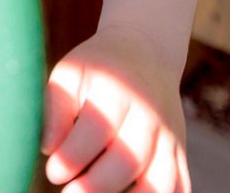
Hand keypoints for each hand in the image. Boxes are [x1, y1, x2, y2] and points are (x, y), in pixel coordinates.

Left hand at [41, 28, 190, 192]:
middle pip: (129, 160)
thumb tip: (48, 150)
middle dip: (96, 186)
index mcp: (117, 89)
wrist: (146, 51)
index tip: (53, 172)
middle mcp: (150, 114)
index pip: (97, 128)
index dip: (73, 156)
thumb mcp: (71, 73)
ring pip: (160, 182)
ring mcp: (170, 137)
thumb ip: (56, 108)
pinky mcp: (180, 154)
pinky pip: (179, 188)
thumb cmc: (98, 68)